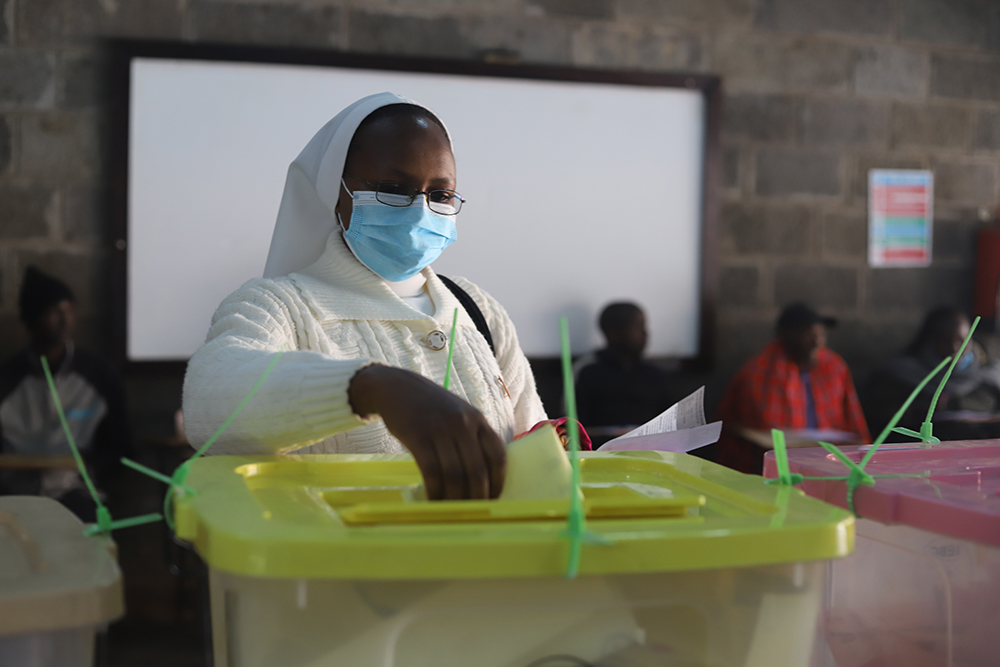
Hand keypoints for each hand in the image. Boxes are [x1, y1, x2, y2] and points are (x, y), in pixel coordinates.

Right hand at [348, 364, 505, 499]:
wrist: (397, 388)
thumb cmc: (431, 408)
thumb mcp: (459, 415)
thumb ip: (473, 439)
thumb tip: (484, 478)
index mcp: (478, 419)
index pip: (498, 456)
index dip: (498, 482)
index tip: (493, 500)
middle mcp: (463, 423)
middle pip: (477, 470)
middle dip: (476, 497)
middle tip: (471, 512)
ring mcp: (440, 429)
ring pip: (454, 475)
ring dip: (454, 499)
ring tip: (451, 511)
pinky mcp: (418, 436)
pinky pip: (431, 472)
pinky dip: (434, 491)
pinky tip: (433, 500)